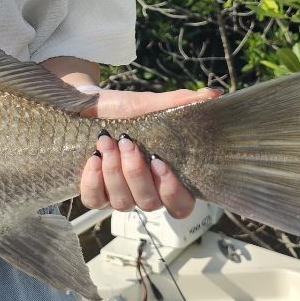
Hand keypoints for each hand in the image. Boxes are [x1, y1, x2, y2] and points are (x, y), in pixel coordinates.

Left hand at [79, 87, 219, 218]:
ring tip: (107, 141)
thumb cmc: (122, 110)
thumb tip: (212, 94)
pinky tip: (94, 157)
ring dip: (114, 171)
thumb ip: (179, 103)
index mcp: (164, 177)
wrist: (88, 104)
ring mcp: (118, 196)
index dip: (172, 191)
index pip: (181, 205)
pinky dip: (93, 181)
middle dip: (136, 172)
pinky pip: (94, 201)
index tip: (158, 160)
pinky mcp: (94, 194)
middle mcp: (144, 192)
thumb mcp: (149, 105)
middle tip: (127, 141)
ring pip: (122, 203)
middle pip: (149, 203)